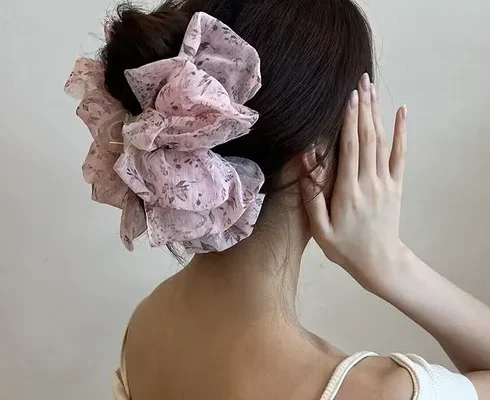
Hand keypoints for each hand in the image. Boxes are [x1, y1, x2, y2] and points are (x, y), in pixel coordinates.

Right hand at [301, 73, 407, 292]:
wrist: (380, 262)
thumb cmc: (345, 248)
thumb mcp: (321, 231)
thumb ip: (312, 198)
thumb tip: (306, 165)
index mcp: (349, 192)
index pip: (350, 149)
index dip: (349, 122)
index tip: (348, 97)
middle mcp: (369, 182)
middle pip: (367, 138)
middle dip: (363, 108)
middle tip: (361, 81)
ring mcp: (386, 182)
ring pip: (382, 142)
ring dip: (377, 114)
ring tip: (372, 89)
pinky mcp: (396, 185)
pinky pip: (400, 155)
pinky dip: (401, 133)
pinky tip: (401, 113)